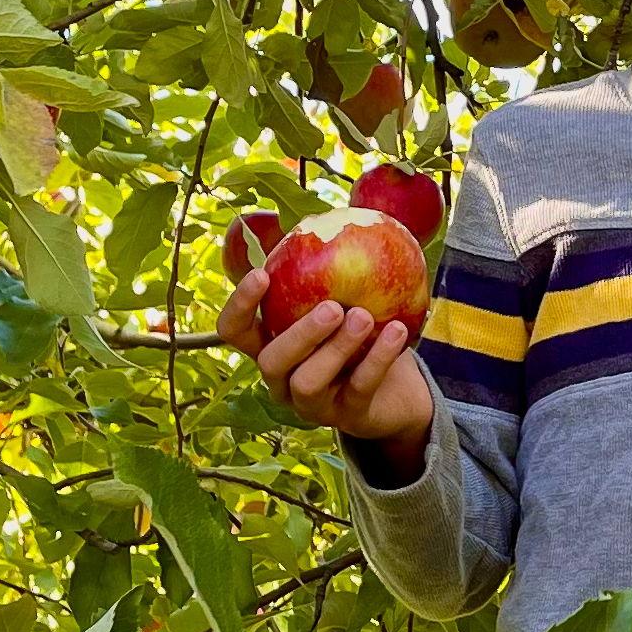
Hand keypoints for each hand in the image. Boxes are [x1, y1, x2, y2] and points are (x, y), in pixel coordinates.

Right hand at [217, 259, 435, 454]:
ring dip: (336, 348)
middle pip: (270, 361)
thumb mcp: (342, 300)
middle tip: (332, 306)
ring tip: (364, 316)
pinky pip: (358, 389)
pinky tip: (398, 332)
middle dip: (298, 333)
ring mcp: (310, 404)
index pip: (234, 331)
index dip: (239, 305)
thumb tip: (329, 213)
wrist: (397, 391)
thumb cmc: (361, 335)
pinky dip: (378, 359)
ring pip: (307, 381)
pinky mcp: (346, 418)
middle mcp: (281, 378)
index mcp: (270, 346)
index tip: (262, 274)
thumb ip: (328, 269)